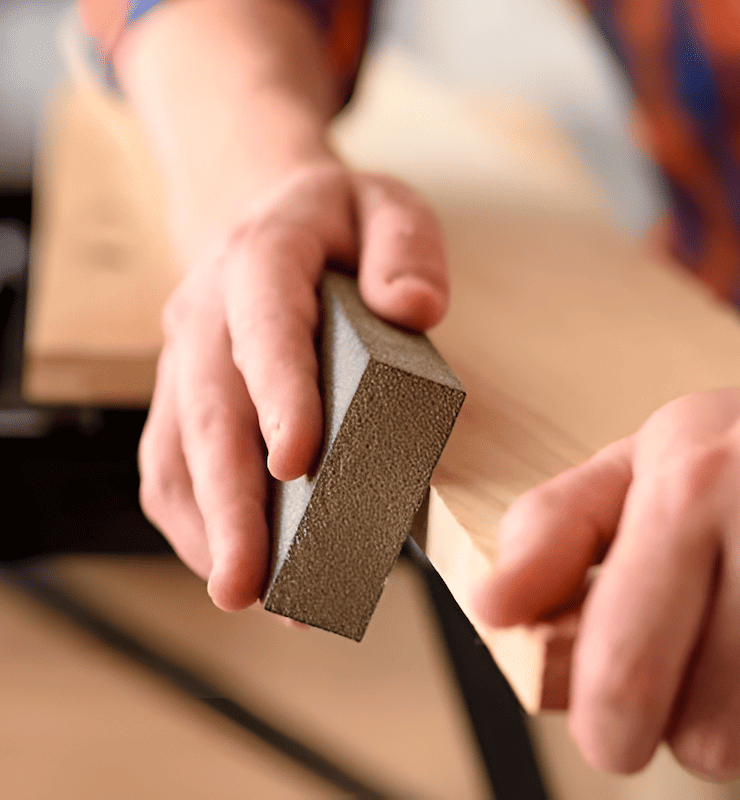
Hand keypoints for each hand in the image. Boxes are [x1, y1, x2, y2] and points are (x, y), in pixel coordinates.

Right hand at [138, 159, 447, 609]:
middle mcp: (206, 315)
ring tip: (256, 598)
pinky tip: (239, 568)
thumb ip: (406, 247)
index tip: (299, 463)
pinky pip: (171, 467)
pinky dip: (198, 524)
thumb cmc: (340, 225)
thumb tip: (415, 308)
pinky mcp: (183, 399)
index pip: (265, 329)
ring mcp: (185, 360)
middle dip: (231, 505)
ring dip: (211, 531)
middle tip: (252, 584)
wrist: (268, 213)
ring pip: (178, 453)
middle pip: (209, 415)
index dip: (279, 394)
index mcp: (261, 260)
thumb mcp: (386, 205)